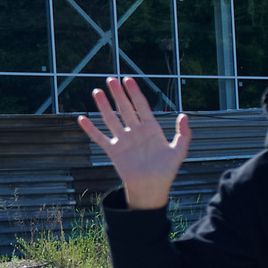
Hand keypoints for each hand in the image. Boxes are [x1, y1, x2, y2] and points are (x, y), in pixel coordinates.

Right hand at [77, 76, 191, 210]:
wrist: (152, 188)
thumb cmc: (167, 170)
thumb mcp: (179, 151)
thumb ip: (184, 133)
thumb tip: (184, 115)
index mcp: (151, 129)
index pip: (142, 106)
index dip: (134, 92)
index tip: (128, 79)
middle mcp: (135, 132)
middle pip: (125, 108)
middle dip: (118, 94)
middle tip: (110, 79)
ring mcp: (124, 140)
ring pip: (111, 119)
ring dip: (104, 106)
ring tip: (97, 91)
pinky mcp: (114, 151)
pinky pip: (100, 138)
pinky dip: (91, 129)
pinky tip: (83, 118)